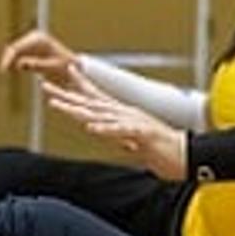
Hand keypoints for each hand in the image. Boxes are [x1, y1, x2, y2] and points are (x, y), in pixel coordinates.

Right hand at [0, 28, 78, 85]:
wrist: (72, 65)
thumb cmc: (65, 65)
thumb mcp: (53, 66)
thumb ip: (38, 64)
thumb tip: (21, 63)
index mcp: (39, 38)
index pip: (17, 47)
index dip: (8, 58)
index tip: (3, 70)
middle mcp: (33, 37)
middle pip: (13, 48)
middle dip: (6, 60)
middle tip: (2, 73)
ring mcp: (30, 42)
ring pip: (13, 53)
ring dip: (9, 63)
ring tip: (6, 74)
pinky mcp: (29, 49)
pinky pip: (16, 56)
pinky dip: (13, 64)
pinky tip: (13, 72)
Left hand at [43, 66, 186, 178]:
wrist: (188, 156)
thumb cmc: (162, 151)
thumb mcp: (134, 142)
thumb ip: (119, 136)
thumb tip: (106, 133)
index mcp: (124, 115)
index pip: (97, 99)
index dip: (78, 89)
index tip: (61, 79)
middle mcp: (126, 114)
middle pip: (92, 104)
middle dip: (67, 96)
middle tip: (45, 87)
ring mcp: (135, 122)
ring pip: (101, 114)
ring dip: (78, 109)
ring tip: (59, 104)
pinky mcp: (143, 134)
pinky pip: (121, 131)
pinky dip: (105, 128)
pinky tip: (91, 127)